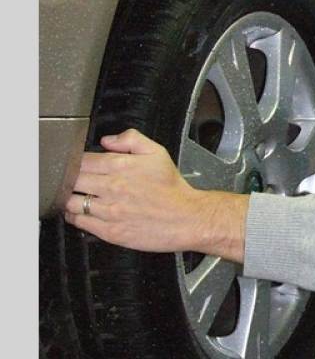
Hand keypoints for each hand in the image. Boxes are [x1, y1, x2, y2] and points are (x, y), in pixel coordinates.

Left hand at [64, 129, 247, 261]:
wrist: (187, 217)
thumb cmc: (172, 188)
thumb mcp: (157, 152)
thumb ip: (131, 139)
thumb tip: (107, 141)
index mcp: (121, 166)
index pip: (82, 160)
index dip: (77, 161)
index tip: (80, 164)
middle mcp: (112, 188)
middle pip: (72, 180)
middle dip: (71, 178)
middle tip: (77, 180)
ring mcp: (109, 211)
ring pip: (71, 201)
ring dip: (71, 197)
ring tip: (78, 195)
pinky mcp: (110, 231)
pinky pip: (79, 222)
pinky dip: (75, 215)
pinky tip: (82, 211)